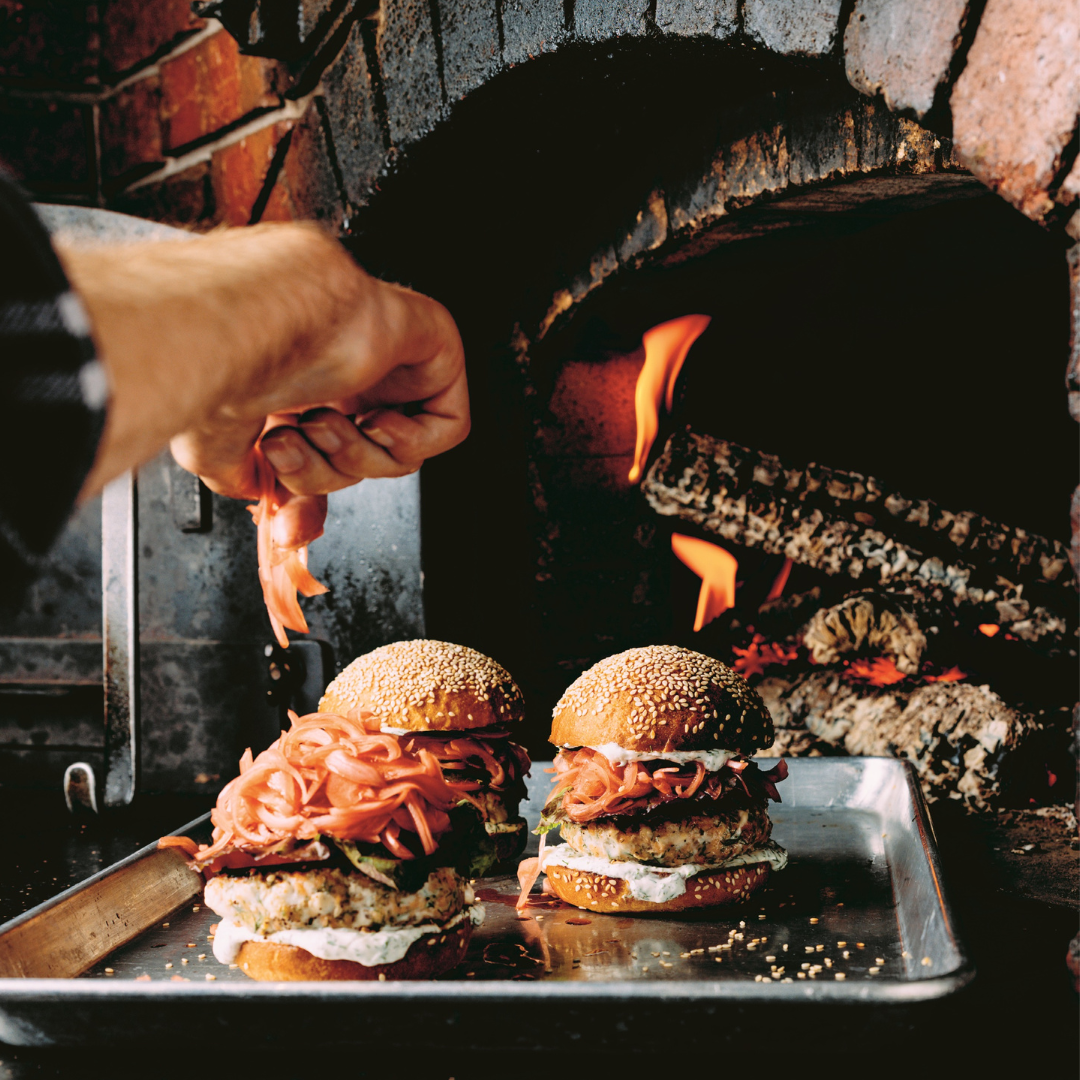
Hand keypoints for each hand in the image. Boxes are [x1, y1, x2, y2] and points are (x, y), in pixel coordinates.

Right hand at [64, 225, 469, 532]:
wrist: (260, 319)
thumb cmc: (234, 357)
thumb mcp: (220, 438)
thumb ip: (241, 472)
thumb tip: (259, 498)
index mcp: (296, 387)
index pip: (316, 459)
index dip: (304, 500)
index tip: (286, 528)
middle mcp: (343, 377)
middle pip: (354, 465)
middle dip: (318, 472)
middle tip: (284, 446)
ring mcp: (390, 366)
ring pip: (395, 453)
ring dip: (356, 455)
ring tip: (323, 420)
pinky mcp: (436, 356)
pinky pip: (446, 429)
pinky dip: (410, 441)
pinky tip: (374, 418)